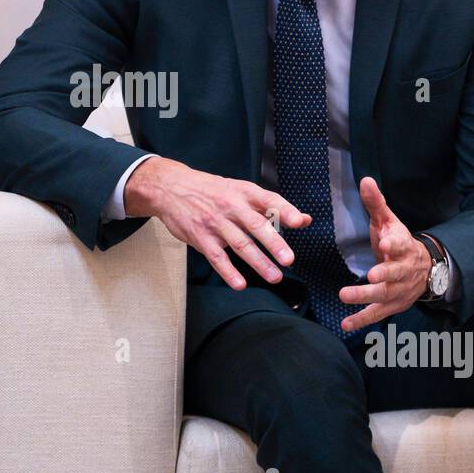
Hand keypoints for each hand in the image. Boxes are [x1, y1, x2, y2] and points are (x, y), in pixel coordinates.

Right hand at [123, 156, 309, 289]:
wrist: (171, 188)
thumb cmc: (211, 191)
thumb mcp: (241, 191)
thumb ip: (271, 207)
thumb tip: (303, 220)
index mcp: (244, 192)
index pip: (268, 200)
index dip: (285, 210)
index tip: (299, 221)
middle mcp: (231, 206)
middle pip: (255, 225)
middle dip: (273, 243)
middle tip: (288, 259)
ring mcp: (215, 223)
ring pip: (239, 244)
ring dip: (258, 262)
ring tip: (275, 276)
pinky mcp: (200, 238)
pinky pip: (216, 257)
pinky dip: (228, 272)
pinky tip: (240, 284)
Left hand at [337, 177, 431, 332]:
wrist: (424, 270)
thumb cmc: (399, 242)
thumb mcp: (389, 221)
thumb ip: (376, 203)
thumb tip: (365, 179)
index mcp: (403, 247)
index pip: (401, 245)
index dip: (394, 243)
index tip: (385, 241)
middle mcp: (403, 270)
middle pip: (394, 274)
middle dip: (384, 275)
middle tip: (372, 275)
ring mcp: (398, 290)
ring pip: (384, 295)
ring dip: (366, 297)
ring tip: (345, 296)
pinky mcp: (392, 306)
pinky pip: (376, 314)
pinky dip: (361, 320)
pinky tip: (345, 325)